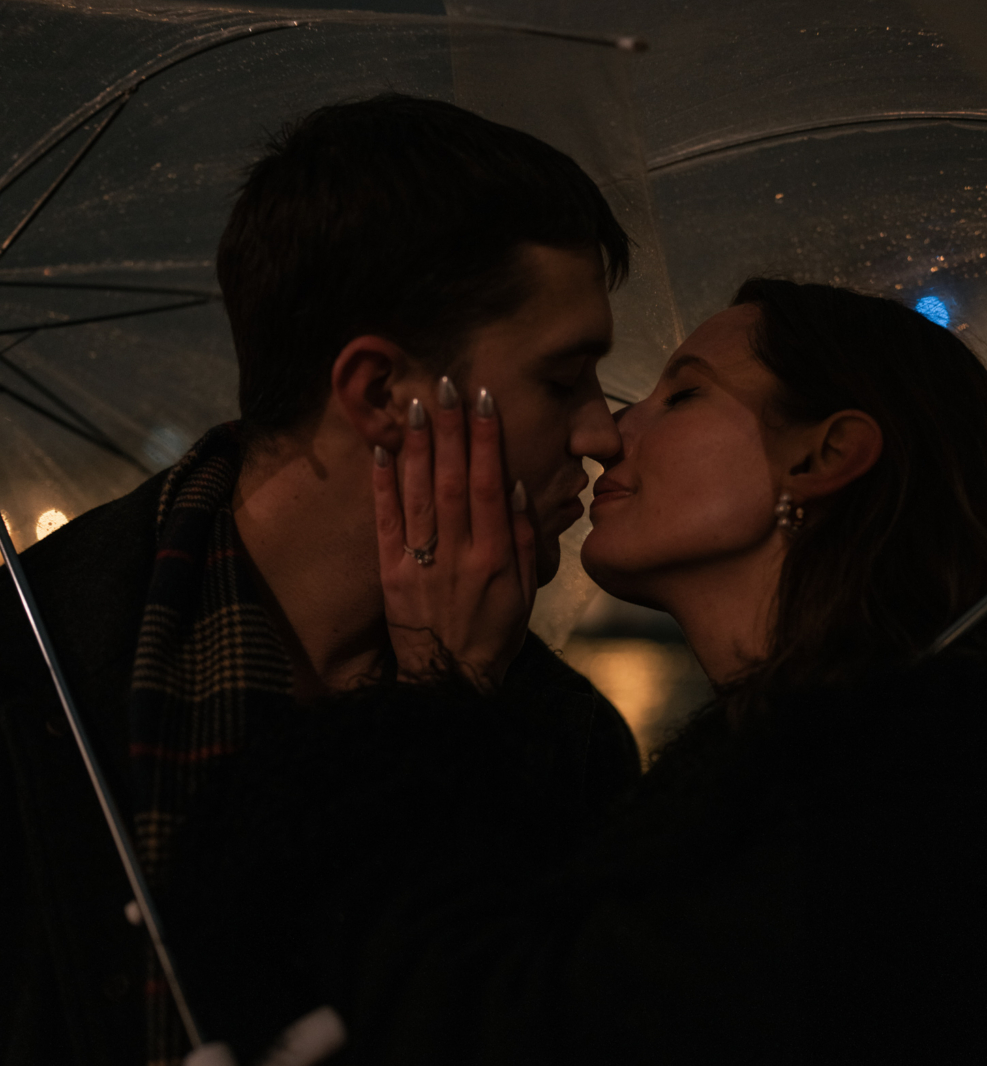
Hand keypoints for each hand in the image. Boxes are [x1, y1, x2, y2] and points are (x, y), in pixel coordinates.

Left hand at [374, 380, 536, 690]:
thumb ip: (524, 538)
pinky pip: (387, 521)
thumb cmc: (494, 635)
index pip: (491, 484)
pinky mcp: (391, 572)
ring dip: (417, 445)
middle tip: (446, 383)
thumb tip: (519, 487)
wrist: (449, 682)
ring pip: (419, 493)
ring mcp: (422, 561)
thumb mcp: (525, 592)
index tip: (483, 400)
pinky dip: (384, 484)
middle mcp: (458, 553)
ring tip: (416, 403)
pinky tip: (382, 449)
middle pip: (453, 479)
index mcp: (495, 555)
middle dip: (450, 428)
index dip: (487, 439)